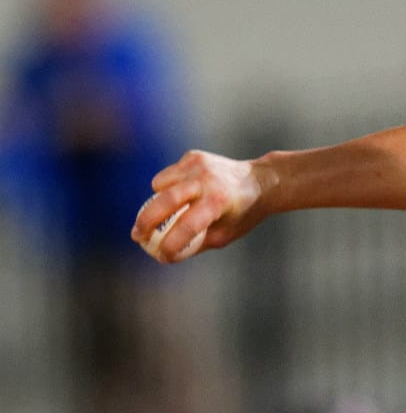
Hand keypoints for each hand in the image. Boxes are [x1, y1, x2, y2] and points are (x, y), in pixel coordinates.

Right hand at [131, 150, 268, 262]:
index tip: (160, 256)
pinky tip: (183, 193)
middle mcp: (207, 180)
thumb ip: (195, 244)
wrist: (260, 181)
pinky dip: (167, 188)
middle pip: (165, 201)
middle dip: (146, 222)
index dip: (170, 244)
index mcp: (218, 202)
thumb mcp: (224, 234)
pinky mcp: (193, 156)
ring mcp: (198, 165)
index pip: (187, 226)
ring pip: (161, 186)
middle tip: (136, 237)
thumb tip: (162, 255)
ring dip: (156, 202)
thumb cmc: (241, 214)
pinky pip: (168, 176)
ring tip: (166, 213)